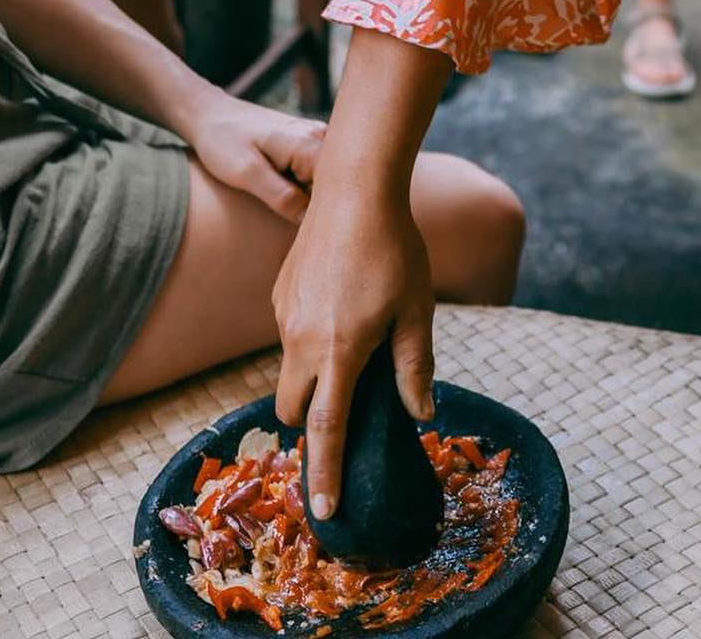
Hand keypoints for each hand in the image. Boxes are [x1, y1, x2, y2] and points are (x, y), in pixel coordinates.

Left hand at [183, 87, 325, 220]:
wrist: (209, 114)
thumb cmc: (222, 141)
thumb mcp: (246, 173)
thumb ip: (280, 196)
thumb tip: (309, 220)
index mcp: (308, 143)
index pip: (337, 185)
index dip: (325, 210)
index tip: (308, 229)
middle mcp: (320, 136)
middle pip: (334, 182)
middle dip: (319, 204)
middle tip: (290, 220)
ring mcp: (314, 138)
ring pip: (325, 178)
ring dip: (311, 196)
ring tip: (279, 201)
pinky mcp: (306, 144)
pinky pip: (316, 171)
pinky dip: (304, 187)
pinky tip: (282, 191)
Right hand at [274, 172, 435, 518]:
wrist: (355, 189)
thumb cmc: (396, 249)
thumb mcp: (417, 310)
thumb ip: (414, 366)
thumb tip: (420, 414)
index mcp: (340, 350)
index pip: (325, 429)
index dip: (324, 474)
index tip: (323, 511)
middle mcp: (302, 340)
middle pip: (292, 408)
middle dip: (310, 423)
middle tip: (345, 413)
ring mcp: (284, 316)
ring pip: (288, 370)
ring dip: (311, 377)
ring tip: (353, 344)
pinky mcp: (279, 294)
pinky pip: (289, 335)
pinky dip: (308, 341)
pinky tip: (341, 305)